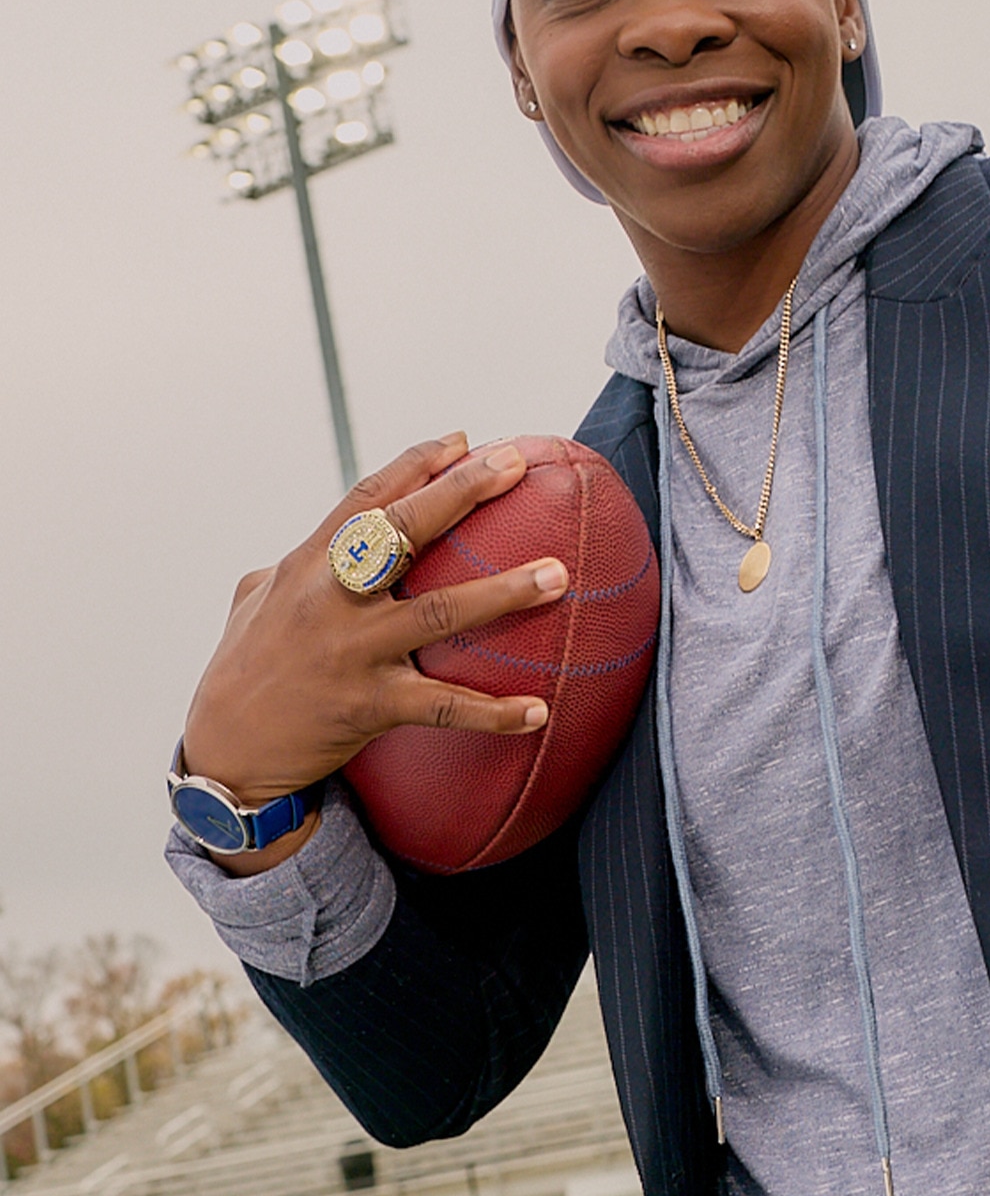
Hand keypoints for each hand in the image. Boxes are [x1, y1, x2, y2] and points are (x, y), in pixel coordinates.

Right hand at [180, 434, 568, 872]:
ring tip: (559, 575)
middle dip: (460, 492)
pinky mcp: (368, 706)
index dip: (416, 465)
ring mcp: (351, 651)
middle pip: (403, 532)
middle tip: (514, 464)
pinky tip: (540, 711)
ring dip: (503, 593)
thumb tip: (332, 538)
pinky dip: (494, 712)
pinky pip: (443, 707)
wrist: (224, 755)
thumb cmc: (244, 669)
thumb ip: (296, 564)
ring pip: (438, 613)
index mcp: (307, 566)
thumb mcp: (254, 600)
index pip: (367, 500)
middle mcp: (329, 599)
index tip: (465, 440)